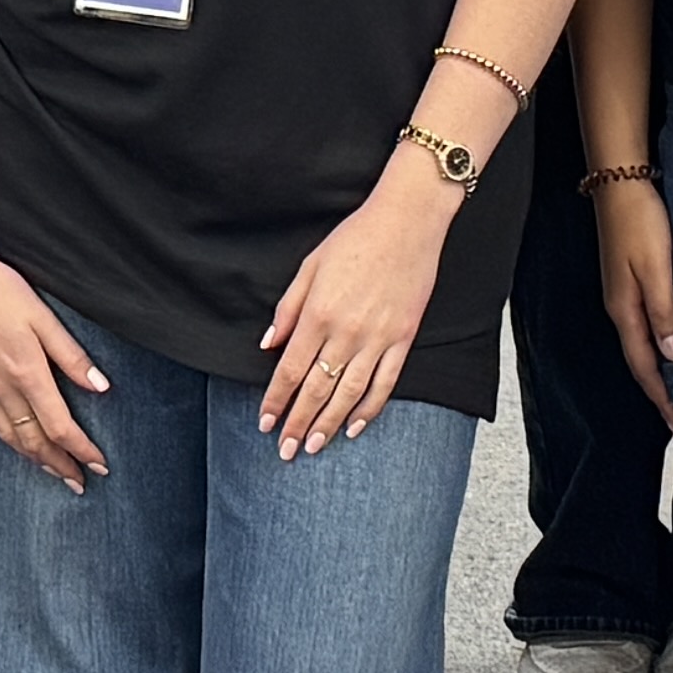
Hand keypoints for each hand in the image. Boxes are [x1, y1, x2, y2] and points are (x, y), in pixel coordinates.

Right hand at [0, 227, 111, 489]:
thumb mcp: (44, 318)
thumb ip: (72, 356)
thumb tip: (100, 386)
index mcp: (26, 374)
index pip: (60, 427)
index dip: (81, 450)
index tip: (99, 463)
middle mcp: (2, 389)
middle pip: (34, 442)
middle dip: (59, 465)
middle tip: (79, 481)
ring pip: (10, 438)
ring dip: (34, 460)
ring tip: (52, 470)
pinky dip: (8, 441)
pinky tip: (15, 441)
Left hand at [257, 159, 458, 458]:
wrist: (407, 222)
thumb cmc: (356, 238)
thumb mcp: (310, 266)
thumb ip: (288, 308)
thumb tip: (268, 344)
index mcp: (318, 313)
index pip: (290, 369)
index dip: (276, 400)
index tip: (266, 423)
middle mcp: (346, 331)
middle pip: (316, 389)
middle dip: (297, 423)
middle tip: (285, 450)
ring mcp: (378, 338)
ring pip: (349, 394)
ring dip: (329, 424)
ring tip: (314, 446)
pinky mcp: (403, 338)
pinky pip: (385, 383)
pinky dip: (369, 409)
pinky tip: (355, 427)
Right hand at [596, 177, 672, 419]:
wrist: (620, 181)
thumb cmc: (640, 220)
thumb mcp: (656, 268)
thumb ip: (664, 311)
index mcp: (625, 309)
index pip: (645, 366)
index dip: (662, 397)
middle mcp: (621, 307)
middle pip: (641, 361)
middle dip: (660, 392)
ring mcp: (624, 293)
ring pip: (644, 343)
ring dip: (661, 370)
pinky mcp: (631, 279)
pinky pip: (646, 323)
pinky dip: (660, 344)